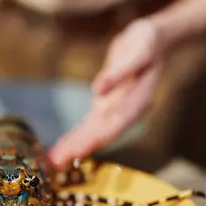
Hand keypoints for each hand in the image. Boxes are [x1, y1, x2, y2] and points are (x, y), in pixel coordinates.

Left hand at [48, 18, 163, 168]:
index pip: (113, 126)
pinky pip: (90, 125)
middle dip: (77, 150)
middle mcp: (127, 111)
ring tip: (52, 162)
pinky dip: (76, 136)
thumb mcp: (138, 52)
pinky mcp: (106, 106)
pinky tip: (63, 147)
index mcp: (138, 102)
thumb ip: (118, 73)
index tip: (75, 153)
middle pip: (100, 135)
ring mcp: (116, 110)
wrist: (152, 40)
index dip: (94, 140)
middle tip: (54, 165)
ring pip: (93, 133)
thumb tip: (97, 90)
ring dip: (73, 147)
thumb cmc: (148, 44)